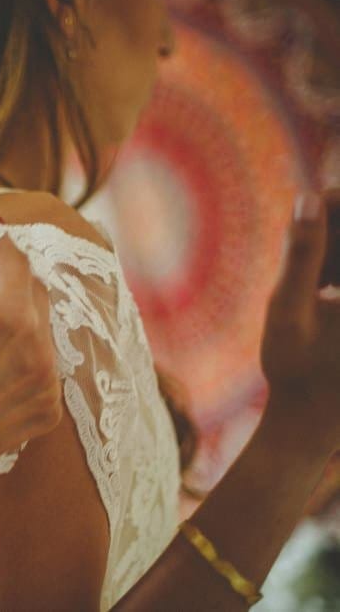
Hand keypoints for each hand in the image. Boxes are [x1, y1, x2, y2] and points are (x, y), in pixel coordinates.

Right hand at [0, 236, 63, 483]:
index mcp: (9, 318)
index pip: (16, 261)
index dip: (0, 243)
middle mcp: (40, 347)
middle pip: (36, 291)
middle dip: (13, 278)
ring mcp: (50, 381)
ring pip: (43, 329)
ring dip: (22, 318)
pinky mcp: (50, 408)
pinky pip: (45, 365)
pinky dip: (26, 356)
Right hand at [261, 189, 339, 452]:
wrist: (313, 423)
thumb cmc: (297, 369)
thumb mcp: (287, 308)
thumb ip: (301, 252)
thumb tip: (307, 198)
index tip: (314, 201)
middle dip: (337, 231)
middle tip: (309, 227)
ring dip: (337, 255)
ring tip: (313, 271)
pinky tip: (325, 288)